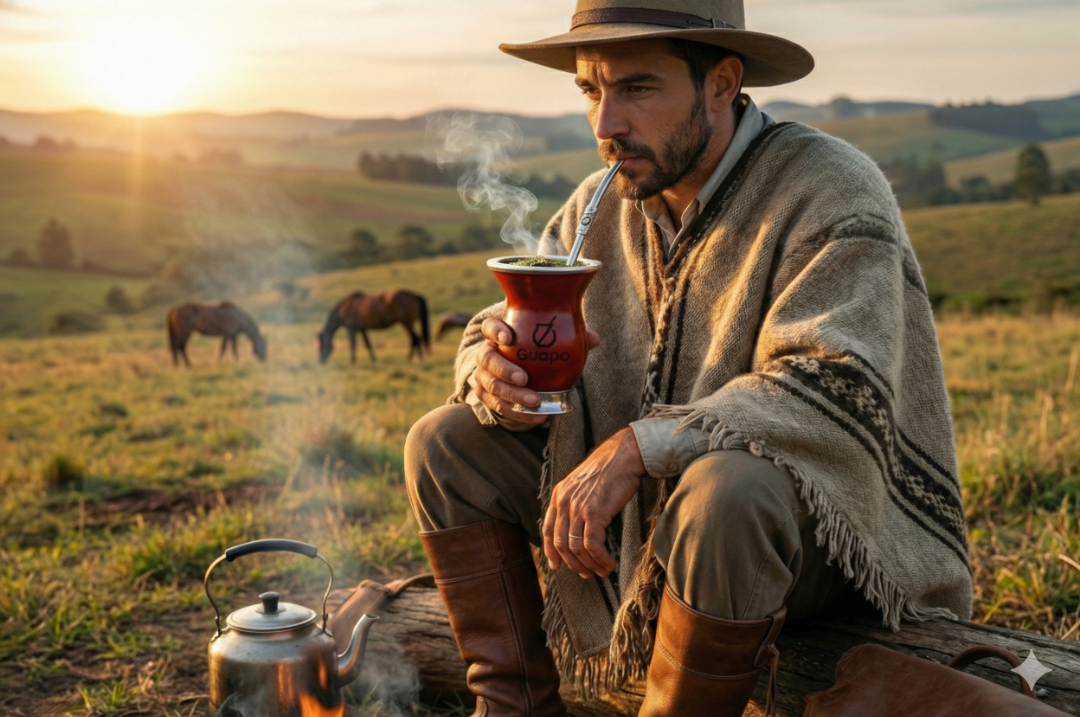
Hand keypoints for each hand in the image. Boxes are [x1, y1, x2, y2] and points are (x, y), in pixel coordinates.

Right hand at [474, 318, 599, 424]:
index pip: (489, 327)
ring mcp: (483, 376)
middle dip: (504, 370)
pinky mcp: (486, 396)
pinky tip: (537, 416)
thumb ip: (568, 338)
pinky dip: (517, 413)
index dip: (496, 332)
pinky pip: (497, 406)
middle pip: (486, 359)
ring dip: (512, 395)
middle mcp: (486, 354)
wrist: (518, 374)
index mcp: (498, 335)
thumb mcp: (548, 343)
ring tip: (535, 401)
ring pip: (490, 385)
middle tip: (524, 379)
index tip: (508, 338)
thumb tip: (594, 339)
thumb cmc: (535, 352)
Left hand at [542, 427, 644, 578]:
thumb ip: (574, 503)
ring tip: (602, 571)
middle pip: (561, 544)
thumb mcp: (582, 484)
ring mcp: (578, 507)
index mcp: (559, 495)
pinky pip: (592, 544)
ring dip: (590, 565)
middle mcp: (564, 502)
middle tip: (586, 574)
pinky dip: (600, 558)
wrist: (623, 455)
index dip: (550, 551)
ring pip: (576, 548)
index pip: (547, 529)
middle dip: (573, 564)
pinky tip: (609, 562)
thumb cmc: (609, 469)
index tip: (556, 566)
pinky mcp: (594, 512)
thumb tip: (577, 528)